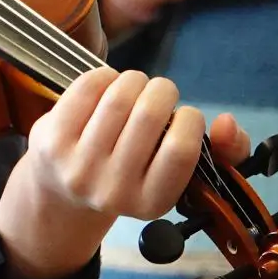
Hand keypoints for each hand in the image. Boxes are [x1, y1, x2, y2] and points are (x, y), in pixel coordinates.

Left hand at [0, 67, 245, 278]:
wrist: (61, 191)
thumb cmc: (131, 174)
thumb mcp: (175, 175)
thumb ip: (223, 151)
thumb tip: (226, 121)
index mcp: (152, 203)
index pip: (181, 149)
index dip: (188, 119)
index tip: (183, 115)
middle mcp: (113, 190)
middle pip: (149, 115)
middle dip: (162, 90)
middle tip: (159, 92)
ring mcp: (78, 166)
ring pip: (119, 98)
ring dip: (134, 79)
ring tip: (135, 85)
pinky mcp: (51, 141)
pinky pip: (86, 89)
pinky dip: (103, 75)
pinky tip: (107, 82)